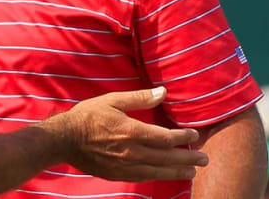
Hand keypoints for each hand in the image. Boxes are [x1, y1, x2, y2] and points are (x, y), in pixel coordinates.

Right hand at [42, 87, 208, 181]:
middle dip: (188, 158)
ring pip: (158, 171)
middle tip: (205, 159)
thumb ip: (139, 98)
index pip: (166, 136)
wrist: (64, 139)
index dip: (183, 137)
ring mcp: (126, 165)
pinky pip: (143, 177)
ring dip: (177, 171)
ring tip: (192, 171)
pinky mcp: (117, 174)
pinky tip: (165, 175)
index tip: (194, 135)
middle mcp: (133, 151)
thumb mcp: (112, 100)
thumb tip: (162, 92)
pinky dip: (158, 176)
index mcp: (133, 131)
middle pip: (167, 157)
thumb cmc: (88, 117)